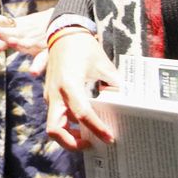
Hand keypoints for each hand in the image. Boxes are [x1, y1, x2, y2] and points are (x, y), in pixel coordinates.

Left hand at [0, 8, 51, 70]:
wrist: (65, 20)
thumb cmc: (38, 26)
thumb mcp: (19, 29)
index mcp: (18, 26)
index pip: (3, 22)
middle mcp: (26, 33)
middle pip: (13, 33)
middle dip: (4, 33)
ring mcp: (37, 42)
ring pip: (27, 44)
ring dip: (20, 43)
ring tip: (11, 42)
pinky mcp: (48, 51)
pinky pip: (43, 59)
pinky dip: (38, 65)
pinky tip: (32, 72)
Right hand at [44, 29, 116, 150]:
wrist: (63, 32)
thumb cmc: (83, 46)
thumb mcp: (103, 64)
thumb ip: (114, 84)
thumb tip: (127, 100)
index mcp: (69, 85)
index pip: (82, 114)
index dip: (96, 128)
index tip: (109, 138)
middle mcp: (56, 93)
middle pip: (55, 129)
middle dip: (71, 142)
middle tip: (91, 145)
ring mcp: (50, 95)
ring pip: (54, 124)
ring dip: (69, 135)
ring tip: (88, 137)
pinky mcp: (51, 94)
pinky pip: (57, 115)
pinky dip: (68, 124)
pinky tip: (82, 124)